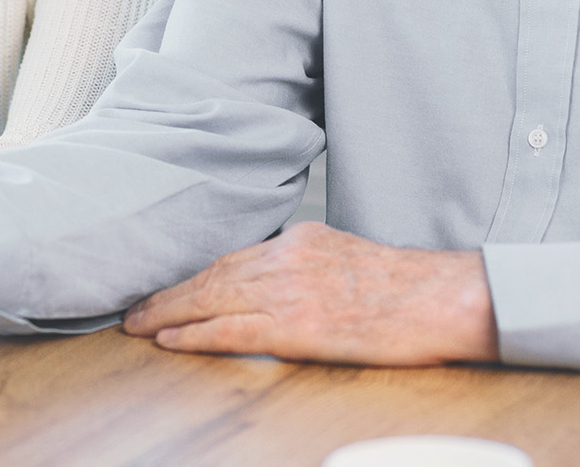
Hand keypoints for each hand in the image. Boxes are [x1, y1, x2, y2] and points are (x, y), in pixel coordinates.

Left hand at [122, 221, 498, 364]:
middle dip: (169, 295)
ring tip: (139, 326)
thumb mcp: (347, 256)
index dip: (195, 278)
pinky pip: (232, 329)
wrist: (444, 297)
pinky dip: (196, 334)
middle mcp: (285, 257)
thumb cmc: (407, 287)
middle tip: (134, 311)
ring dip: (169, 313)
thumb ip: (307, 265)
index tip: (169, 291)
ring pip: (212, 299)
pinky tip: (171, 340)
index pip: (232, 259)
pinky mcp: (297, 324)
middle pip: (212, 275)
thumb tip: (277, 284)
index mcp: (298, 239)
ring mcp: (289, 289)